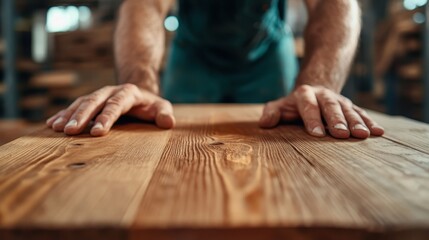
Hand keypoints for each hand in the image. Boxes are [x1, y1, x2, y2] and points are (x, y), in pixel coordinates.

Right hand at [46, 83, 174, 135]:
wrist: (139, 94)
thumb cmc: (151, 106)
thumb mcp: (162, 108)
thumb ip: (164, 114)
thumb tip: (168, 122)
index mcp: (128, 93)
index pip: (116, 105)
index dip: (106, 118)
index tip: (97, 132)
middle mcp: (110, 92)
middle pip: (94, 102)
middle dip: (82, 116)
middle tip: (70, 131)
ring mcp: (98, 96)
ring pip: (81, 103)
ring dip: (69, 115)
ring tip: (57, 128)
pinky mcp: (90, 102)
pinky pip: (74, 106)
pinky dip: (63, 114)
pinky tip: (52, 124)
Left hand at [259, 85, 383, 138]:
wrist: (314, 89)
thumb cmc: (293, 104)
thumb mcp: (279, 105)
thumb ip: (271, 113)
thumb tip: (264, 123)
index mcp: (305, 94)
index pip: (308, 106)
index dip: (312, 119)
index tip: (316, 134)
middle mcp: (323, 95)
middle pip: (331, 107)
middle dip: (337, 120)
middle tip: (343, 134)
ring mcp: (339, 100)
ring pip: (349, 110)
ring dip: (357, 122)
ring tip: (363, 135)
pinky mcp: (350, 106)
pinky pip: (361, 113)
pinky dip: (370, 122)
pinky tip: (379, 132)